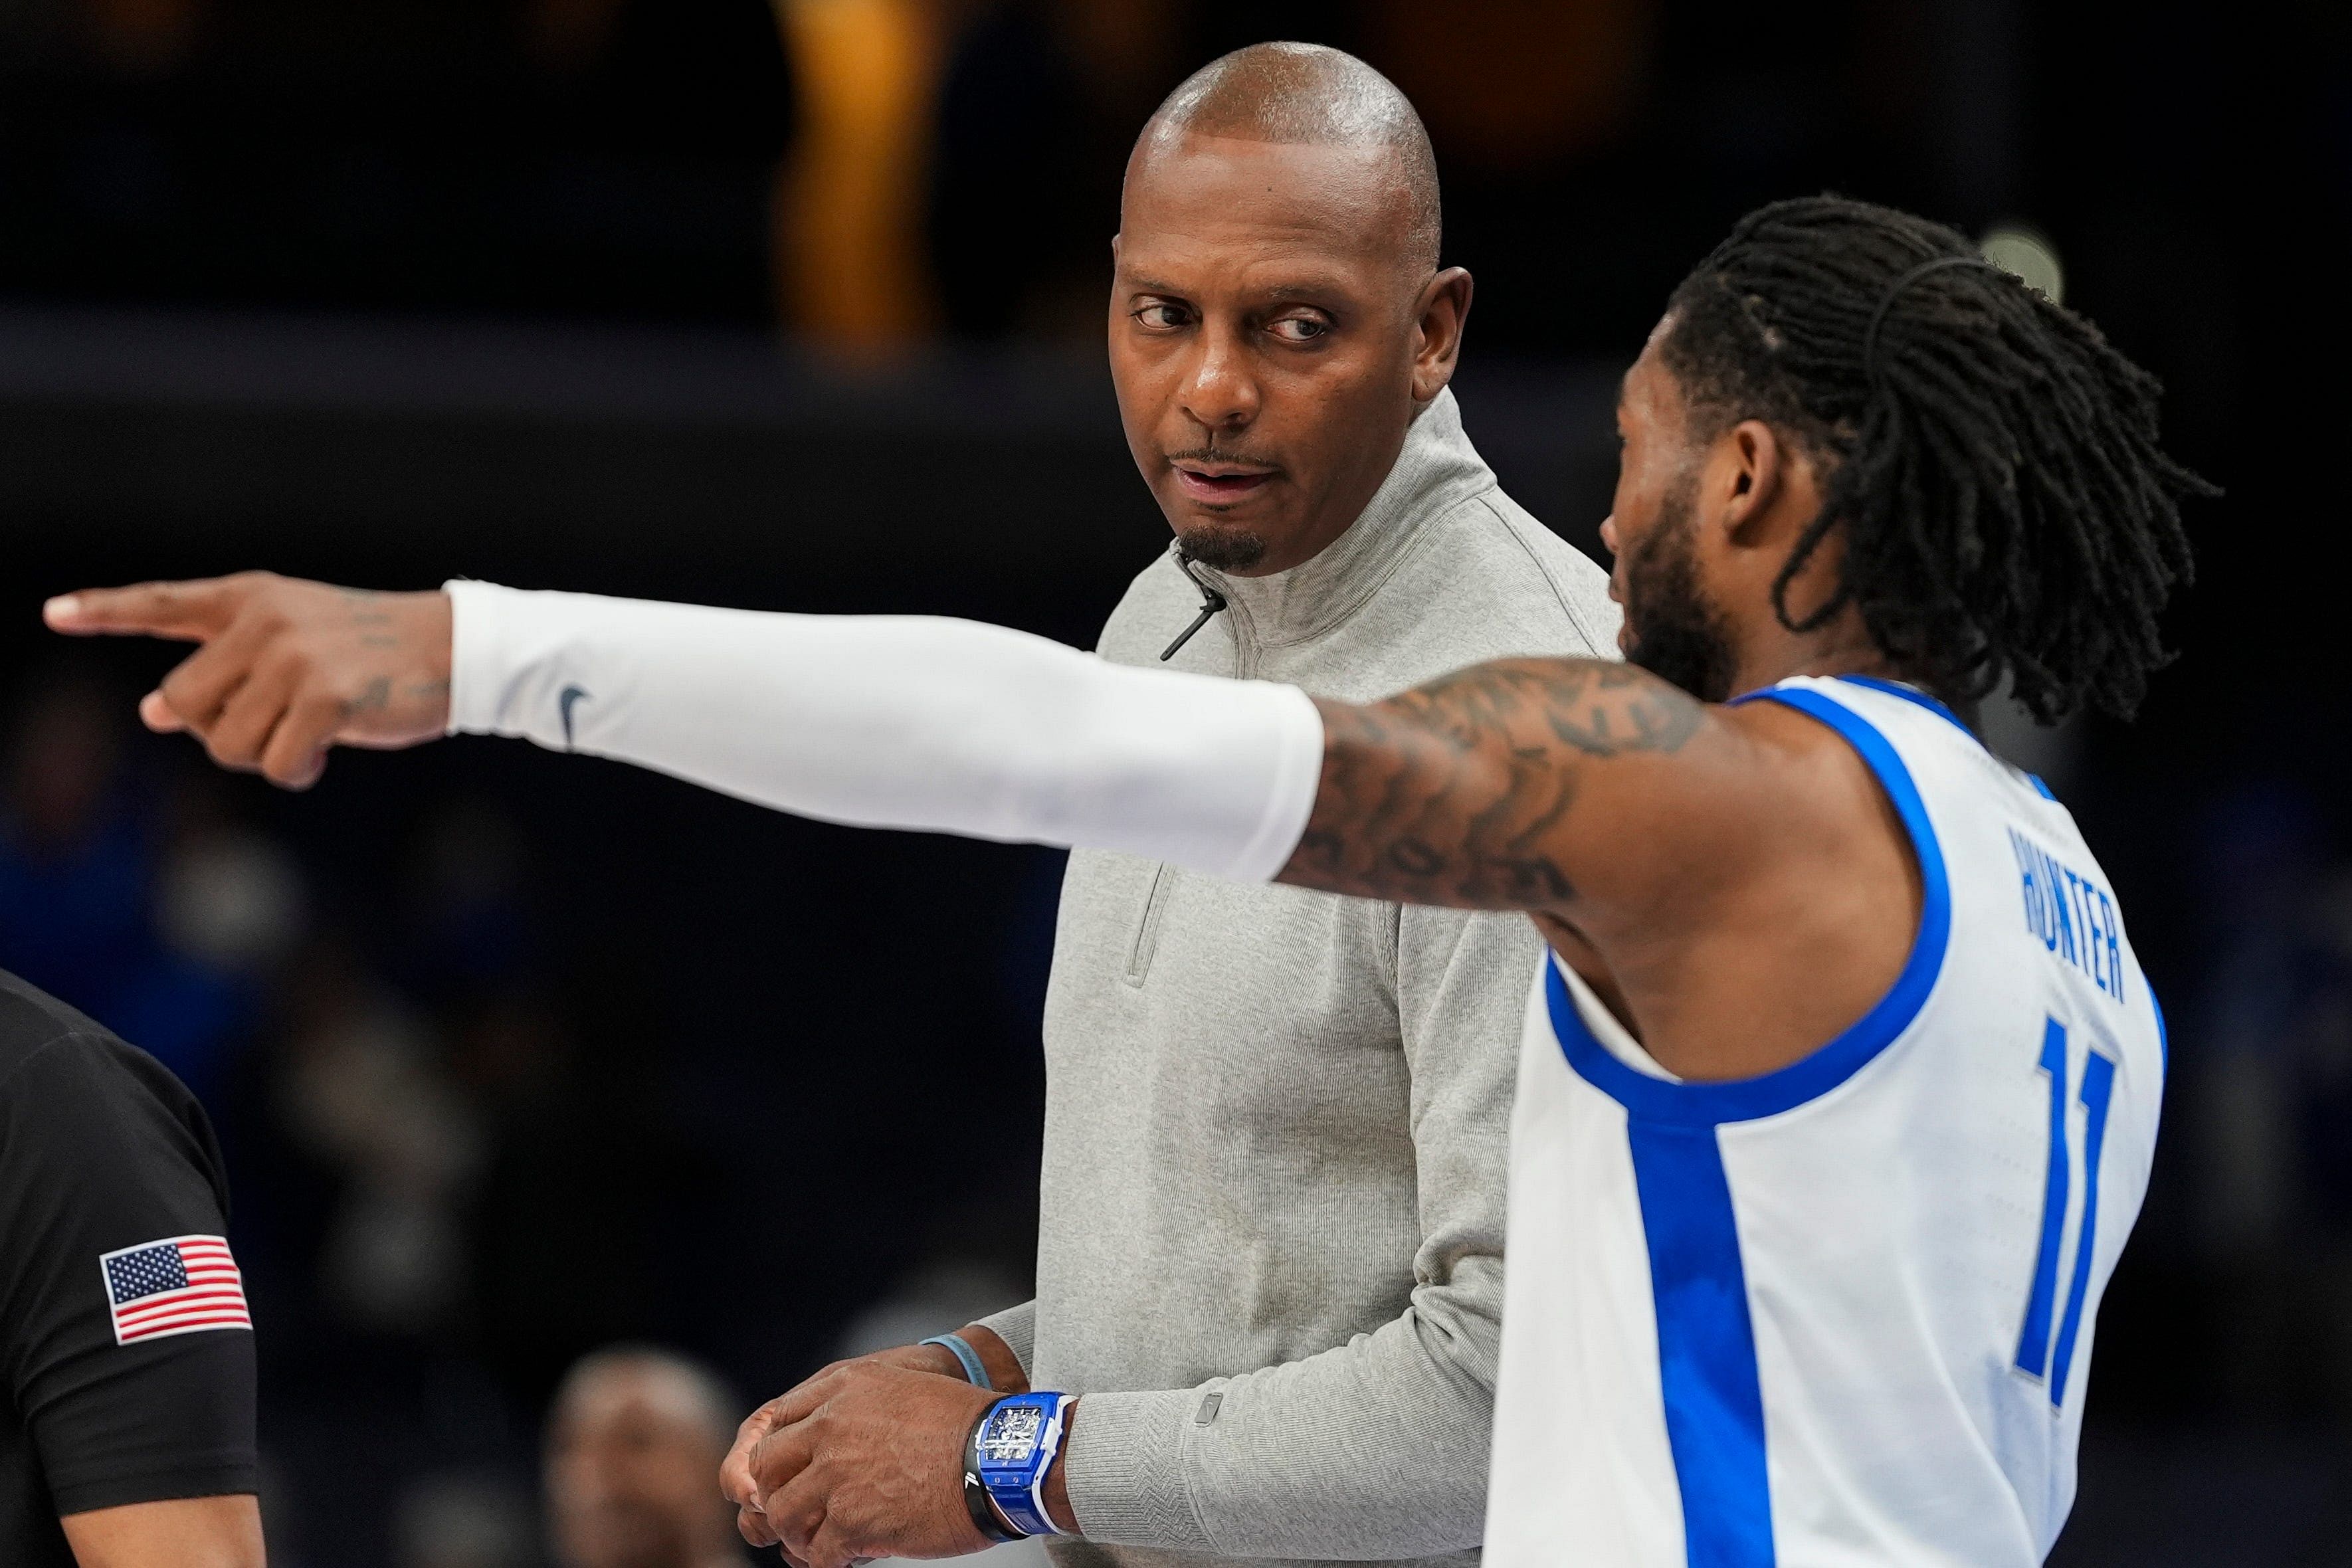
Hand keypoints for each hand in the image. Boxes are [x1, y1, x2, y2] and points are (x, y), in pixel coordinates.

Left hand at [44, 572, 453, 788]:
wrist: (458, 650)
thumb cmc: (375, 655)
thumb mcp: (293, 649)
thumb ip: (226, 670)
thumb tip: (155, 713)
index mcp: (252, 598)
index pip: (166, 603)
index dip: (105, 610)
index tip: (53, 614)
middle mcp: (264, 621)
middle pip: (189, 702)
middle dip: (223, 731)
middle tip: (274, 727)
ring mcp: (293, 657)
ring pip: (227, 742)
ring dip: (262, 757)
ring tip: (306, 738)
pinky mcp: (324, 697)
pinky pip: (276, 763)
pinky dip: (295, 772)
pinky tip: (323, 757)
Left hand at [731, 1357, 996, 1567]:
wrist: (1002, 1458)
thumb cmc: (966, 1425)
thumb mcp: (904, 1387)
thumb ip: (858, 1405)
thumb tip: (831, 1440)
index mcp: (843, 1387)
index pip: (776, 1422)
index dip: (775, 1458)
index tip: (785, 1477)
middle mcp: (831, 1426)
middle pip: (765, 1469)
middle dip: (776, 1496)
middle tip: (798, 1514)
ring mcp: (838, 1474)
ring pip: (783, 1515)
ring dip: (799, 1534)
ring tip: (822, 1542)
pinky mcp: (853, 1521)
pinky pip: (817, 1553)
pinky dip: (828, 1561)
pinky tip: (850, 1558)